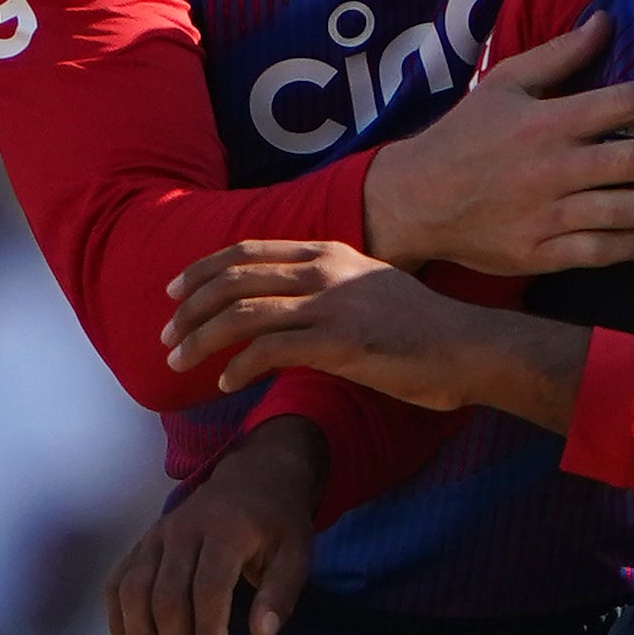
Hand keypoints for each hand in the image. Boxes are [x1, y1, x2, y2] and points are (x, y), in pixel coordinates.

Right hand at [107, 419, 318, 634]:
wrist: (252, 474)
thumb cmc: (277, 522)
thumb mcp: (297, 552)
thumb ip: (282, 593)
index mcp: (225, 530)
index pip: (208, 587)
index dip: (207, 632)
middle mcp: (182, 531)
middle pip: (166, 597)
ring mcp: (155, 537)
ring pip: (134, 592)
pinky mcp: (141, 544)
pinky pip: (118, 583)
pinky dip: (118, 619)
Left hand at [161, 238, 567, 422]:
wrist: (467, 347)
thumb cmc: (421, 329)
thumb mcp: (368, 289)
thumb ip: (326, 289)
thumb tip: (286, 310)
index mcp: (329, 252)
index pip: (248, 251)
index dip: (203, 268)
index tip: (174, 291)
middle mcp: (324, 269)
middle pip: (234, 278)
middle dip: (190, 307)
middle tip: (166, 334)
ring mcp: (330, 304)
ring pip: (242, 313)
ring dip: (202, 338)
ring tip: (179, 362)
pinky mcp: (338, 341)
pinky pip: (269, 350)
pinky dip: (239, 366)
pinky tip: (225, 383)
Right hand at [357, 18, 633, 277]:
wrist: (416, 200)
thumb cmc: (464, 136)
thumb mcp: (504, 83)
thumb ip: (559, 55)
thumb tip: (606, 22)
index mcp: (549, 119)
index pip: (629, 101)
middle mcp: (554, 167)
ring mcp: (549, 214)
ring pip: (631, 210)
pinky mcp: (542, 253)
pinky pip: (604, 250)